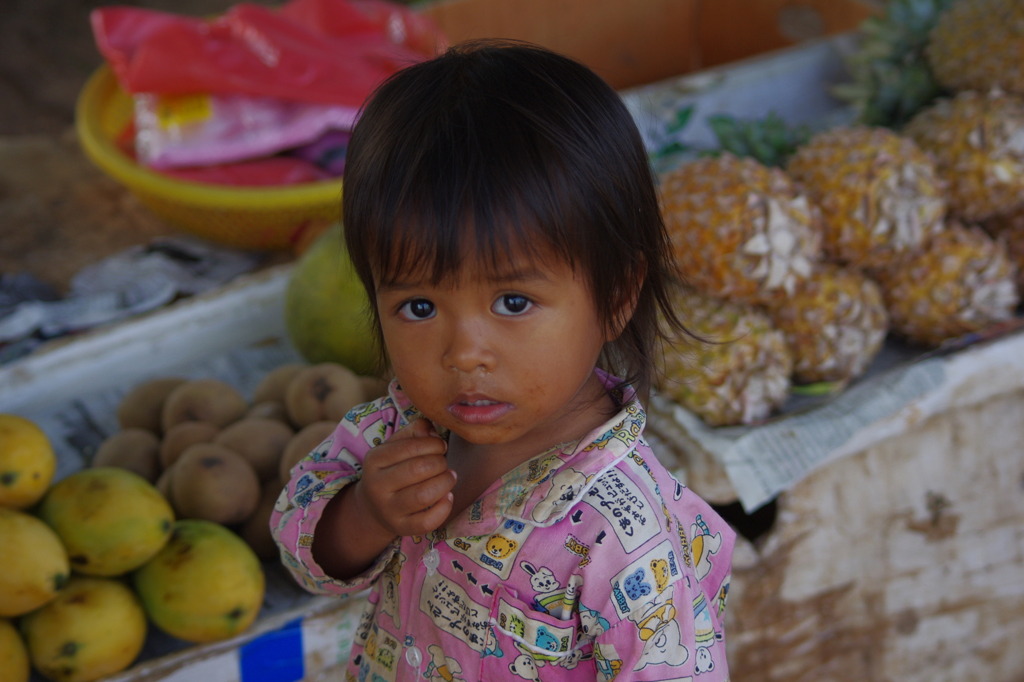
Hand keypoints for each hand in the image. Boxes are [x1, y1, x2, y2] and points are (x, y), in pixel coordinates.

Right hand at [353, 418, 454, 538]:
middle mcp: (377, 485)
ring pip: (424, 496)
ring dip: (445, 483)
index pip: (410, 447)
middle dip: (440, 463)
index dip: (433, 444)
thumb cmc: (392, 469)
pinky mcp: (400, 528)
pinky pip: (427, 522)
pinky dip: (444, 508)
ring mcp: (388, 510)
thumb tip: (431, 430)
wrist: (373, 507)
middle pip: (418, 469)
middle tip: (444, 463)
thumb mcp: (395, 446)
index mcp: (374, 459)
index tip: (440, 446)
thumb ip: (415, 431)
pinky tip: (447, 497)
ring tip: (449, 477)